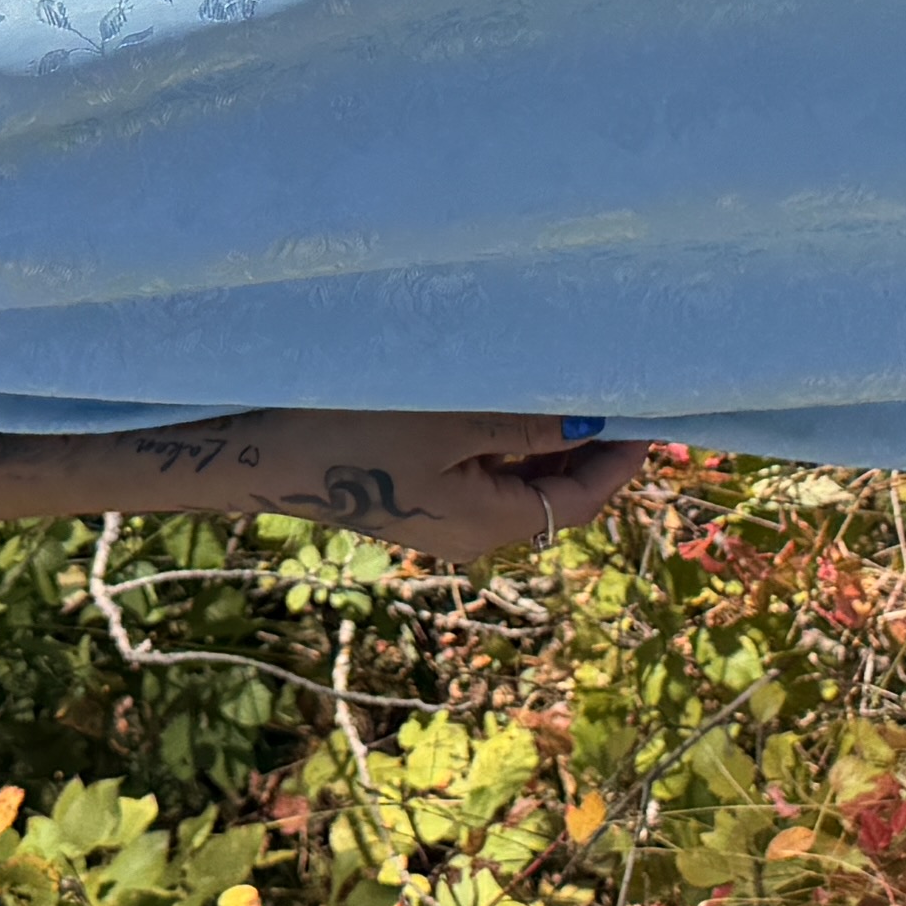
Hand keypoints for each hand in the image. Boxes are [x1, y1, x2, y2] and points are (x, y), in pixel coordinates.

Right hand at [246, 416, 648, 557]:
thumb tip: (598, 423)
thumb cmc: (353, 434)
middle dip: (588, 443)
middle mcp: (472, 528)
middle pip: (554, 491)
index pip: (582, 500)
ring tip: (563, 377)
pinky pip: (481, 463)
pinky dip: (503, 432)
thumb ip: (530, 425)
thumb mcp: (452, 421)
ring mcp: (441, 509)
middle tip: (614, 379)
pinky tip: (503, 389)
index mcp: (488, 525)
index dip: (622, 457)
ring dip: (544, 434)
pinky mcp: (414, 487)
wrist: (255, 451)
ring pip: (519, 475)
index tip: (649, 404)